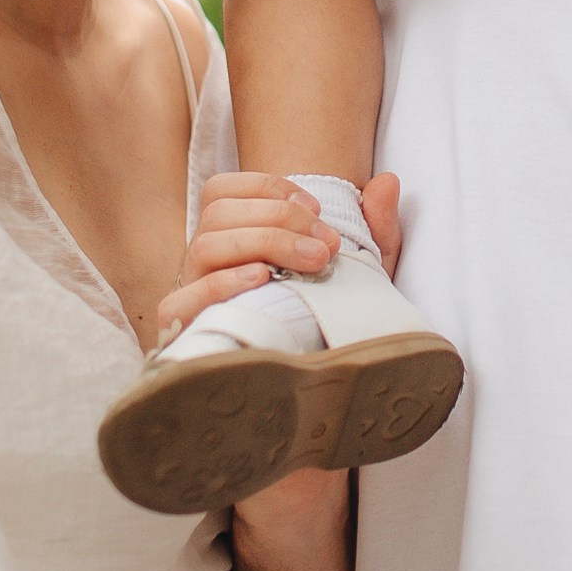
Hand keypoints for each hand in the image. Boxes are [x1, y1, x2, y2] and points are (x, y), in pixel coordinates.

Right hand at [148, 170, 401, 346]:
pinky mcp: (184, 332)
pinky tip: (262, 280)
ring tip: (311, 262)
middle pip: (218, 212)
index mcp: (231, 239)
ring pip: (204, 246)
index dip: (268, 188)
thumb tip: (388, 182)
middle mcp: (204, 263)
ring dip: (263, 244)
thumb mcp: (359, 271)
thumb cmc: (328, 319)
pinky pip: (183, 300)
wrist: (309, 388)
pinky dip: (222, 283)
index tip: (316, 208)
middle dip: (279, 219)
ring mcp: (190, 296)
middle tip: (326, 246)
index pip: (223, 190)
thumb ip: (374, 226)